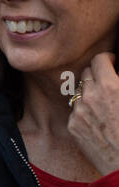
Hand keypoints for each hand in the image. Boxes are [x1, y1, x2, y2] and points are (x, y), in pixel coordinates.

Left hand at [68, 53, 118, 175]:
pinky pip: (77, 111)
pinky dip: (86, 111)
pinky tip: (99, 120)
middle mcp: (90, 96)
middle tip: (110, 81)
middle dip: (98, 74)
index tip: (115, 64)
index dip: (109, 60)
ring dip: (90, 92)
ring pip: (80, 92)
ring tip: (105, 102)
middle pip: (87, 73)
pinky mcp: (73, 126)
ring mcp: (79, 111)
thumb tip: (118, 72)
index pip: (99, 60)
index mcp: (110, 87)